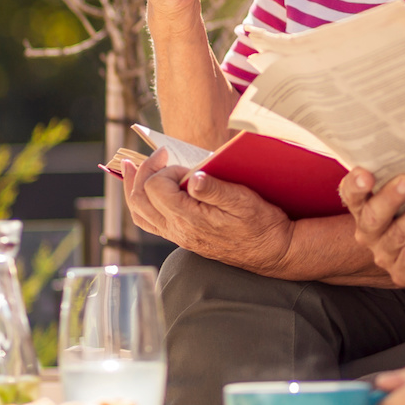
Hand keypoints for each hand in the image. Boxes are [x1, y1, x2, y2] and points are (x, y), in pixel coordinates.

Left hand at [119, 147, 294, 275]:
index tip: (185, 163)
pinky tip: (147, 192)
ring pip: (140, 214)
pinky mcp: (183, 238)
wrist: (271, 250)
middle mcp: (178, 230)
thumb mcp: (244, 201)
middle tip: (157, 154)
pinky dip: (142, 203)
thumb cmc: (261, 223)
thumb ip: (216, 189)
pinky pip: (150, 222)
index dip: (166, 169)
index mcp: (189, 218)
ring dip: (134, 188)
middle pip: (140, 200)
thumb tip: (192, 177)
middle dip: (142, 172)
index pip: (156, 188)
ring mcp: (179, 236)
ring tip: (133, 168)